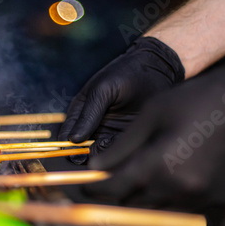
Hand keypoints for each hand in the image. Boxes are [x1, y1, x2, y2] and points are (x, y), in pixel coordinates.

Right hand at [58, 37, 184, 158]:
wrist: (158, 69)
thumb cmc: (125, 74)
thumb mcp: (103, 90)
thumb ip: (88, 115)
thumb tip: (72, 140)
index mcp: (79, 114)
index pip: (66, 137)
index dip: (68, 148)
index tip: (77, 153)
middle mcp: (92, 127)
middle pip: (82, 151)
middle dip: (87, 155)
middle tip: (99, 148)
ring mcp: (109, 134)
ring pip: (101, 155)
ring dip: (105, 156)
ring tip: (113, 142)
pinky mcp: (126, 139)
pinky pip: (119, 153)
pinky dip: (120, 154)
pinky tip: (126, 144)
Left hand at [83, 33, 224, 225]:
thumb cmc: (197, 100)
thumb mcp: (151, 115)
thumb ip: (121, 146)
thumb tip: (95, 168)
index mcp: (159, 165)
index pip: (112, 190)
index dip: (92, 188)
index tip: (85, 185)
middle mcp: (181, 190)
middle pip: (133, 207)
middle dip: (118, 194)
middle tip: (115, 180)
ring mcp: (206, 201)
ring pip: (160, 218)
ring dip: (145, 206)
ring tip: (144, 185)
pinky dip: (185, 224)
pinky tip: (177, 209)